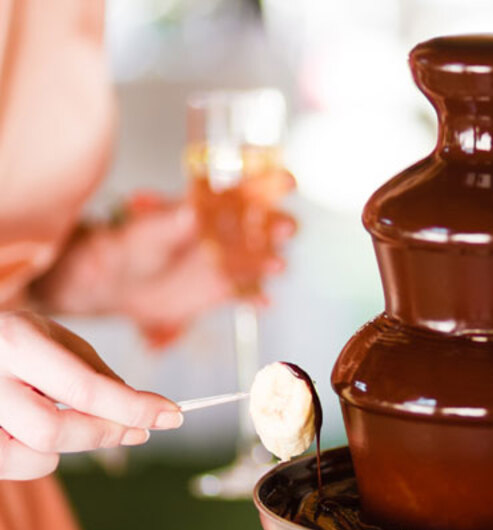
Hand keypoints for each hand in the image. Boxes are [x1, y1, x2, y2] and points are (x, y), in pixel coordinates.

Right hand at [0, 311, 182, 479]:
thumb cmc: (12, 341)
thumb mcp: (53, 337)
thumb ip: (95, 372)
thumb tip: (138, 413)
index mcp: (14, 341)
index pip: (85, 388)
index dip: (135, 407)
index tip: (172, 415)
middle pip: (57, 432)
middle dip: (107, 433)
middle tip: (139, 429)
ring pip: (35, 458)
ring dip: (66, 446)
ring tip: (61, 414)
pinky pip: (19, 467)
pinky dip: (38, 455)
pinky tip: (31, 427)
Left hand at [29, 190, 295, 344]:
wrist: (121, 285)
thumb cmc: (131, 248)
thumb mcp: (146, 231)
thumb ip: (168, 223)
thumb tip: (188, 213)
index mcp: (209, 208)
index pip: (245, 191)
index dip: (268, 183)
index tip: (286, 180)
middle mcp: (225, 233)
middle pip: (260, 225)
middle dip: (276, 223)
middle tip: (287, 226)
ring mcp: (227, 261)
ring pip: (257, 258)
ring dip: (270, 260)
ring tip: (277, 265)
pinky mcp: (223, 288)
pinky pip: (246, 292)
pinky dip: (255, 298)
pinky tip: (264, 303)